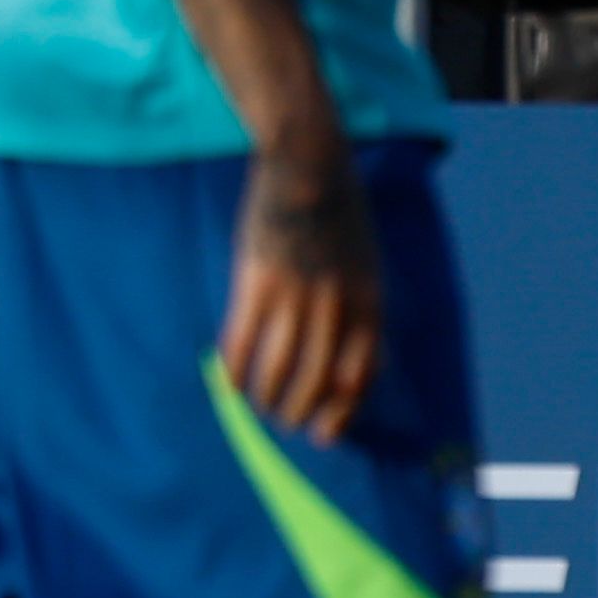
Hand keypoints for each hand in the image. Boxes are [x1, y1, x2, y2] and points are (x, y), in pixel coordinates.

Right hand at [225, 137, 384, 442]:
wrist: (308, 164)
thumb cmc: (340, 217)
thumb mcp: (369, 265)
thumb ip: (367, 313)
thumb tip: (368, 365)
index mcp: (369, 302)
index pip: (359, 376)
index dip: (341, 412)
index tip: (324, 433)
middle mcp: (337, 305)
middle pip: (318, 380)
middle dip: (300, 411)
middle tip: (286, 423)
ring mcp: (297, 294)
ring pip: (279, 368)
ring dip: (267, 397)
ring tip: (259, 407)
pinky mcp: (257, 280)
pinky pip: (242, 340)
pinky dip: (234, 370)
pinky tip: (227, 384)